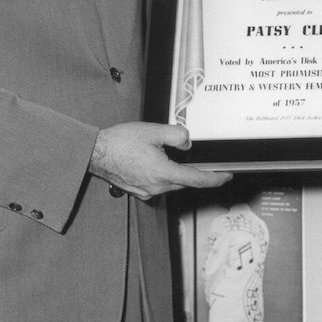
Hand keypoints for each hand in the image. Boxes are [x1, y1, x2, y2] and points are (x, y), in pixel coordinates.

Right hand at [91, 122, 231, 198]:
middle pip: (185, 182)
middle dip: (196, 174)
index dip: (215, 179)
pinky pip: (158, 185)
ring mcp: (146, 191)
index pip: (197, 179)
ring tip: (175, 158)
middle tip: (205, 164)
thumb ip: (176, 135)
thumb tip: (187, 142)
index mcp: (163, 173)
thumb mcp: (153, 131)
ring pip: (171, 184)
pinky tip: (158, 163)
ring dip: (178, 174)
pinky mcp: (137, 190)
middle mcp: (156, 186)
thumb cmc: (119, 142)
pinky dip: (163, 176)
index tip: (226, 176)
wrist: (95, 153)